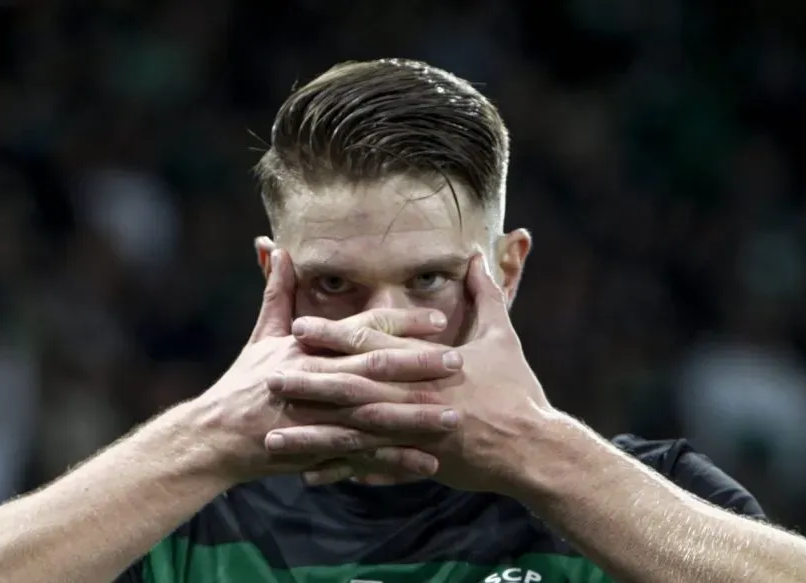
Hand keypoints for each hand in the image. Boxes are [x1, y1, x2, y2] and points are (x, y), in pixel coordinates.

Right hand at [200, 250, 464, 484]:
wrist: (215, 435)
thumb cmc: (243, 382)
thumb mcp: (261, 334)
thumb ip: (276, 291)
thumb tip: (277, 246)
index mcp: (307, 346)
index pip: (361, 329)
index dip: (401, 324)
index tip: (439, 321)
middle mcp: (314, 377)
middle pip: (374, 369)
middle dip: (418, 365)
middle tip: (458, 362)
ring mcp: (316, 415)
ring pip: (375, 414)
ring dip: (415, 416)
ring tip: (454, 415)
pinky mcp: (317, 448)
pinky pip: (363, 455)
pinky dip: (395, 460)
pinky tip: (429, 461)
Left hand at [268, 254, 551, 493]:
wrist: (535, 451)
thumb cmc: (519, 391)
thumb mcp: (503, 336)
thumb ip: (485, 295)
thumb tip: (476, 256)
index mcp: (430, 366)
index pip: (372, 346)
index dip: (333, 335)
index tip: (298, 327)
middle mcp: (416, 400)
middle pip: (352, 390)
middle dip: (309, 384)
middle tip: (269, 377)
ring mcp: (415, 437)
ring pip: (354, 436)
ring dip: (313, 435)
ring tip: (275, 437)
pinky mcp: (419, 465)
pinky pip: (373, 469)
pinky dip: (342, 471)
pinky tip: (310, 475)